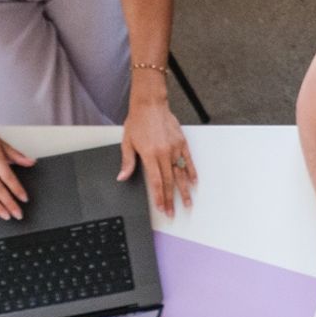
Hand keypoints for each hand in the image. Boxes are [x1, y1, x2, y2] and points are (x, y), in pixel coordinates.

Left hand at [120, 97, 195, 216]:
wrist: (150, 104)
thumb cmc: (138, 121)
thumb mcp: (128, 142)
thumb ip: (127, 162)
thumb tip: (122, 177)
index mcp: (150, 154)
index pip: (156, 182)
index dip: (159, 197)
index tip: (162, 208)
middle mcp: (164, 153)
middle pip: (169, 182)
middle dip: (171, 199)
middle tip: (173, 212)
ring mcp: (174, 148)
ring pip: (180, 174)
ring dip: (184, 191)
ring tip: (187, 203)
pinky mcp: (181, 143)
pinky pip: (188, 161)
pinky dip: (191, 172)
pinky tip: (193, 183)